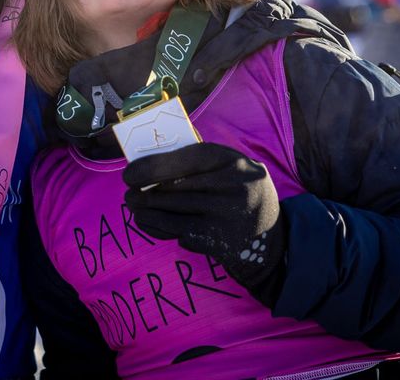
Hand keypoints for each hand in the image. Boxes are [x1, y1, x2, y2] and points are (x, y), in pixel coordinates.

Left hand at [123, 142, 285, 303]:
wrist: (272, 242)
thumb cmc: (240, 194)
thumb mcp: (232, 170)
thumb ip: (200, 163)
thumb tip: (149, 161)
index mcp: (238, 162)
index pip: (191, 158)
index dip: (156, 165)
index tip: (130, 173)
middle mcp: (237, 188)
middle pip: (178, 187)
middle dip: (146, 191)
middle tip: (128, 191)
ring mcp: (229, 217)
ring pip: (174, 212)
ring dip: (146, 210)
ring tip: (133, 206)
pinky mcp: (220, 242)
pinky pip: (178, 232)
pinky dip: (157, 227)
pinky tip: (146, 221)